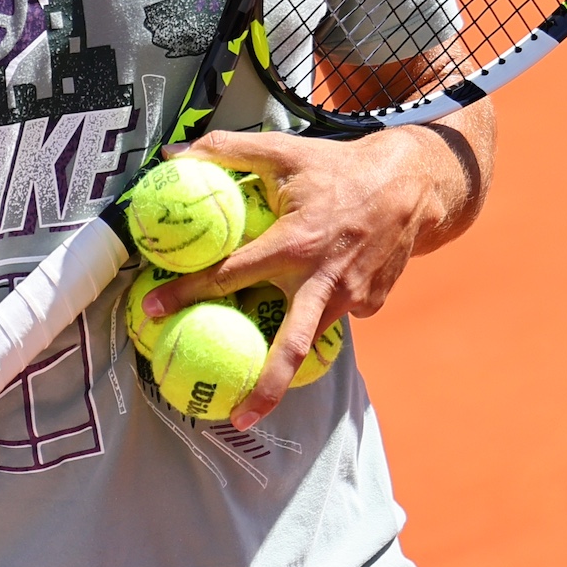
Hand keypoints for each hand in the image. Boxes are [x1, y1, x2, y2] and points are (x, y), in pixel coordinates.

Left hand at [137, 108, 489, 427]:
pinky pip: (333, 316)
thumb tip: (174, 154)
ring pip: (310, 334)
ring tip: (258, 383)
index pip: (229, 276)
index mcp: (296, 244)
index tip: (152, 311)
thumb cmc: (339, 166)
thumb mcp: (283, 150)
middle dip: (266, 387)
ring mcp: (352, 296)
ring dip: (285, 356)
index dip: (187, 292)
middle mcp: (323, 279)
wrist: (414, 185)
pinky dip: (316, 313)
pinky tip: (307, 303)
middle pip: (290, 346)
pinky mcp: (370, 304)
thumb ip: (226, 150)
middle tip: (235, 416)